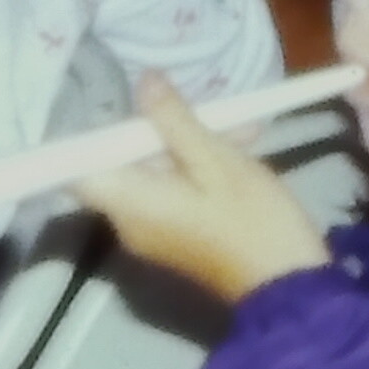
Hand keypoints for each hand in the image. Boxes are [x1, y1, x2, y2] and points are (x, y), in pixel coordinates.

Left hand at [71, 70, 338, 304]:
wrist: (291, 285)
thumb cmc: (253, 221)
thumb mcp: (217, 159)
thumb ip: (174, 120)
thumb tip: (143, 82)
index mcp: (129, 203)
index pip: (77, 169)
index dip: (91, 135)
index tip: (121, 107)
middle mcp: (128, 221)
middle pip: (122, 163)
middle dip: (158, 131)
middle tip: (205, 112)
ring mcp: (152, 231)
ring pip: (154, 173)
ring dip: (189, 145)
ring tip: (240, 129)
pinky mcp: (176, 236)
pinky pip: (172, 191)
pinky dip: (197, 168)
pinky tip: (240, 148)